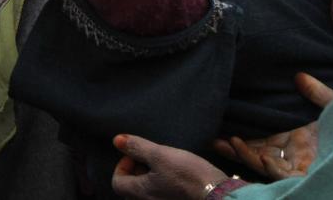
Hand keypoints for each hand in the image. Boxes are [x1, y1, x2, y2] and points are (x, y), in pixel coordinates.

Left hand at [111, 134, 226, 199]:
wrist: (216, 193)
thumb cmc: (188, 175)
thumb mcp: (161, 155)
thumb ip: (138, 147)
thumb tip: (116, 140)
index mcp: (140, 193)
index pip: (117, 182)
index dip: (123, 165)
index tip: (138, 154)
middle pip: (131, 188)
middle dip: (137, 170)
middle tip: (152, 157)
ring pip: (146, 190)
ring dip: (151, 176)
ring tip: (165, 163)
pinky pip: (160, 193)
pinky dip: (162, 182)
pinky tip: (176, 173)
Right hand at [213, 73, 332, 179]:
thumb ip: (318, 93)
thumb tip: (300, 76)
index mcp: (298, 142)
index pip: (264, 142)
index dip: (245, 140)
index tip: (225, 132)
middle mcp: (296, 157)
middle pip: (259, 155)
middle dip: (236, 150)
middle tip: (213, 141)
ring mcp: (301, 168)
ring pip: (266, 165)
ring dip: (247, 156)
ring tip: (229, 143)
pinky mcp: (308, 177)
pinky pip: (283, 175)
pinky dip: (269, 166)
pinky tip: (258, 156)